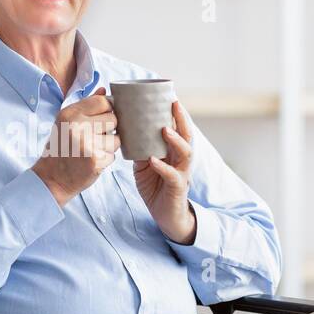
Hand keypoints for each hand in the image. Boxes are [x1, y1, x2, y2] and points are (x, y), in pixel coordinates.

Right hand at [32, 87, 120, 207]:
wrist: (52, 178)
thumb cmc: (61, 148)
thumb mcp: (66, 122)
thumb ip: (86, 105)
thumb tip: (105, 90)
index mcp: (70, 114)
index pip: (103, 101)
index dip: (108, 110)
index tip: (102, 119)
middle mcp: (77, 126)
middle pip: (113, 119)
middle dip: (109, 129)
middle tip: (94, 138)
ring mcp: (87, 144)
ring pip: (117, 138)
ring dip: (109, 145)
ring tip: (93, 150)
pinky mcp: (95, 160)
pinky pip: (114, 155)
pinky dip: (106, 159)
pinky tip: (92, 161)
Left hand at [132, 99, 196, 244]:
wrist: (166, 216)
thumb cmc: (156, 187)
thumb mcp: (144, 165)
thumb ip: (140, 149)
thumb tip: (126, 131)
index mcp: (174, 152)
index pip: (179, 129)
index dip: (177, 114)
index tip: (170, 96)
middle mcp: (182, 160)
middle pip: (187, 135)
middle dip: (182, 119)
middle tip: (174, 103)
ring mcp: (182, 173)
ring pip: (185, 153)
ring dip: (175, 140)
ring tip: (164, 129)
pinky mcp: (177, 188)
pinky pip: (172, 175)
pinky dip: (162, 166)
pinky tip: (152, 160)